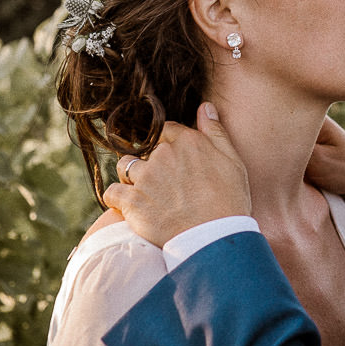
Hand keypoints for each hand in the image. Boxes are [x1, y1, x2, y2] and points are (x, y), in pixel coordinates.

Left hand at [101, 103, 250, 246]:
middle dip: (152, 163)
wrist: (214, 239)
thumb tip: (205, 106)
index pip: (167, 130)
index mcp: (187, 142)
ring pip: (125, 167)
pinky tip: (126, 206)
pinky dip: (116, 198)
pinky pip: (112, 193)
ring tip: (144, 193)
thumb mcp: (232, 161)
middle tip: (165, 184)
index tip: (174, 161)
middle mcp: (163, 155)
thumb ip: (215, 131)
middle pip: (146, 150)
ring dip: (131, 177)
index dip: (169, 144)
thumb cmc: (229, 201)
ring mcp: (145, 178)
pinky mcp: (132, 202)